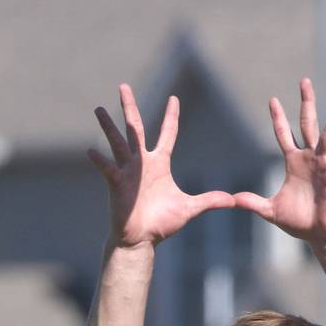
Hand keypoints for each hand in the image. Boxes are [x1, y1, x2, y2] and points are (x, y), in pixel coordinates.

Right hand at [88, 84, 234, 246]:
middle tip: (123, 86)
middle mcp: (142, 163)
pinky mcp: (116, 185)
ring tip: (98, 109)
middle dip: (129, 107)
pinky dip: (100, 161)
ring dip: (108, 127)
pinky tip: (91, 150)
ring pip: (117, 143)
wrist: (142, 239)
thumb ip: (209, 201)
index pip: (167, 134)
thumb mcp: (189, 209)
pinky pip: (108, 169)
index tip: (174, 98)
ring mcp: (127, 172)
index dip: (171, 116)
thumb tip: (233, 201)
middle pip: (135, 128)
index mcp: (159, 164)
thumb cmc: (162, 223)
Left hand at [233, 77, 325, 245]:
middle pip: (307, 124)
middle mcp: (309, 158)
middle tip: (304, 81)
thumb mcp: (271, 211)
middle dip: (306, 103)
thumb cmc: (299, 222)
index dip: (278, 118)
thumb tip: (233, 199)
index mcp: (293, 162)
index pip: (284, 134)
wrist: (319, 235)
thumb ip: (253, 203)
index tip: (272, 99)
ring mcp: (324, 165)